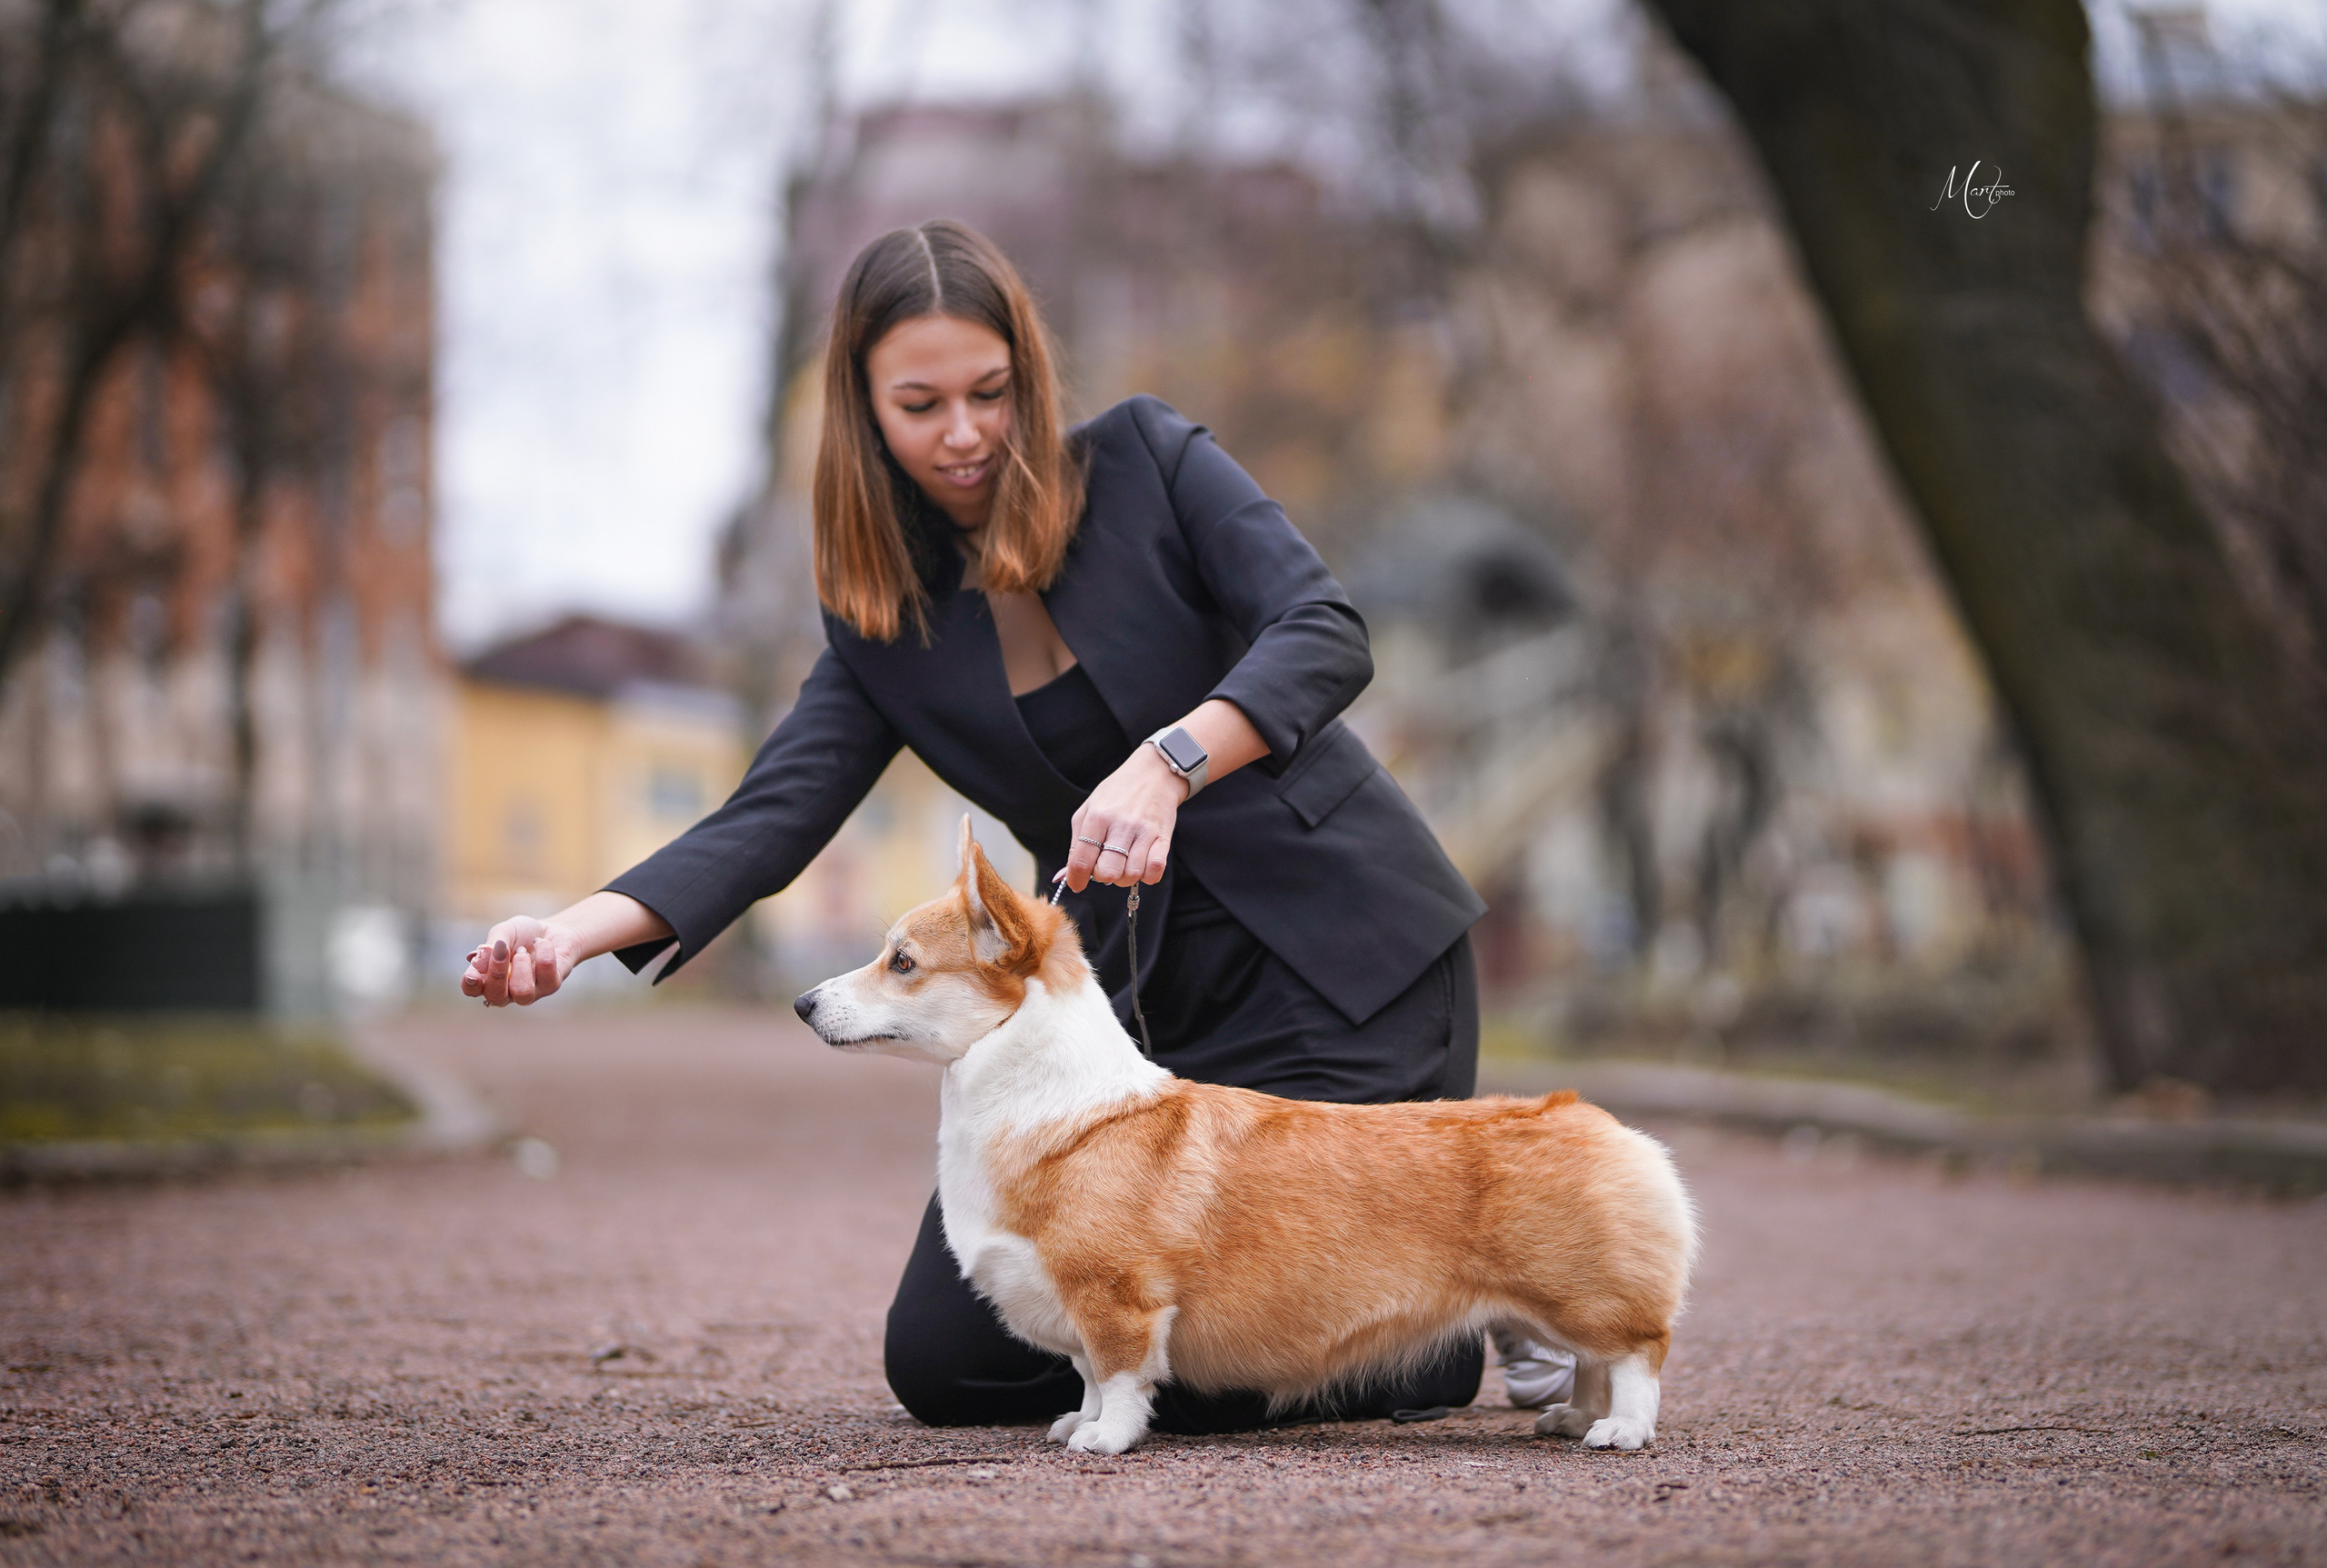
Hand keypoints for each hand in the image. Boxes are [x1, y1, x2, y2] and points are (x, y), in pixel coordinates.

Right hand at [460, 916, 578, 1005]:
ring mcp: (530, 992)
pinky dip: (542, 950)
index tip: (472, 975)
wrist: (554, 929)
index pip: (472, 990)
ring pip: (522, 993)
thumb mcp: (504, 931)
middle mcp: (507, 992)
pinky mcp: (551, 985)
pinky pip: (547, 971)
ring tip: (523, 950)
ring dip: (521, 965)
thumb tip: (483, 953)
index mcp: (488, 979)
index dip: (470, 985)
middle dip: (497, 972)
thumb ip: (493, 943)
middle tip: (503, 949)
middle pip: (496, 996)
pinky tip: (540, 943)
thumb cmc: (523, 934)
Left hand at [1064, 743, 1186, 890]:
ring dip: (1125, 877)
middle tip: (1105, 866)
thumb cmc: (1117, 793)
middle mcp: (1121, 825)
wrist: (1154, 773)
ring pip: (1132, 874)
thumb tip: (1066, 875)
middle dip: (1103, 876)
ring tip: (1123, 863)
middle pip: (1108, 872)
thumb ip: (1077, 843)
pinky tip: (1141, 864)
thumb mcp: (1089, 809)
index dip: (1076, 879)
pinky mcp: (1163, 836)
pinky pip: (1155, 870)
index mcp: (1098, 817)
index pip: (1082, 859)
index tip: (1078, 885)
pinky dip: (1147, 875)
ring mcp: (1144, 831)